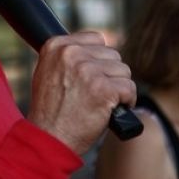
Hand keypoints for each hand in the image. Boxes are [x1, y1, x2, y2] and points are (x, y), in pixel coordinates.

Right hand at [27, 31, 136, 154]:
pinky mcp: (104, 89)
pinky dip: (127, 101)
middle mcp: (71, 54)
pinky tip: (113, 110)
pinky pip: (129, 88)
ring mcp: (88, 71)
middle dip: (110, 75)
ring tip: (103, 103)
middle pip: (112, 54)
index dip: (99, 59)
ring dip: (119, 88)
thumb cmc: (51, 111)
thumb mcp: (49, 72)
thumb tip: (98, 47)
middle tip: (97, 94)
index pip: (96, 39)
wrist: (49, 139)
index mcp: (56, 46)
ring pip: (123, 71)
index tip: (92, 76)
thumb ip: (69, 56)